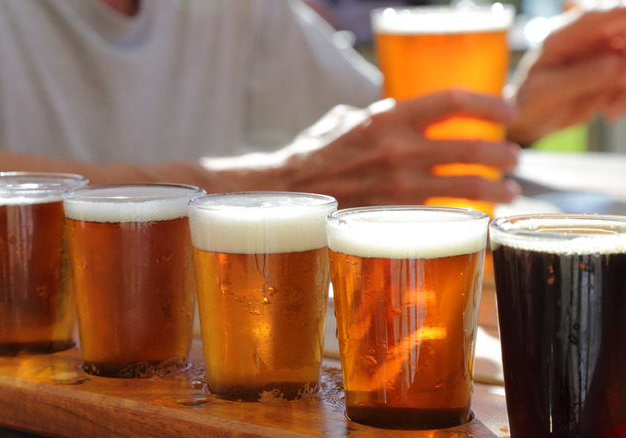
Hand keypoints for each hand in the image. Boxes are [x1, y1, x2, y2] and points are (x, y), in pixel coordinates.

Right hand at [218, 90, 520, 208]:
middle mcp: (398, 151)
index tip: (508, 112)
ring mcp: (397, 188)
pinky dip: (463, 217)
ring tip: (509, 192)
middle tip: (514, 157)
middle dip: (502, 154)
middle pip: (470, 148)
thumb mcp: (345, 120)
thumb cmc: (313, 154)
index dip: (489, 104)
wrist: (283, 193)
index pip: (452, 101)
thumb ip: (380, 116)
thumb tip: (404, 114)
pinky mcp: (393, 217)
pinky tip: (476, 219)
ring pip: (464, 188)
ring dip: (494, 190)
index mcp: (387, 119)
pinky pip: (440, 216)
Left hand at [507, 7, 625, 144]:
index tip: (623, 55)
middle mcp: (589, 37)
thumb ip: (579, 77)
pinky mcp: (614, 71)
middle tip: (619, 86)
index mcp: (566, 34)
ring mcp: (604, 52)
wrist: (528, 120)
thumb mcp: (546, 92)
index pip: (609, 13)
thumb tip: (615, 64)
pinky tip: (610, 113)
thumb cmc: (527, 102)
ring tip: (611, 111)